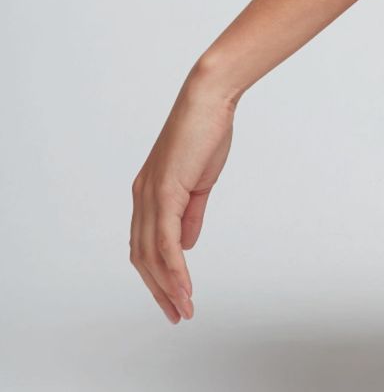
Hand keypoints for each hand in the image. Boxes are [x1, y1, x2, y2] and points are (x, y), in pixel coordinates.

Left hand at [130, 66, 236, 323]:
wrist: (208, 102)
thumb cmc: (206, 133)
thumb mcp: (199, 182)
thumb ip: (191, 214)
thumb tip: (186, 244)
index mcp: (150, 195)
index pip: (146, 245)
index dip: (158, 275)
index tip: (174, 298)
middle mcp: (143, 198)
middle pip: (143, 257)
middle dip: (159, 290)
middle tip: (177, 314)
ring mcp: (150, 196)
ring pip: (151, 255)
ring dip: (167, 286)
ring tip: (184, 308)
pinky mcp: (164, 192)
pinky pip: (165, 241)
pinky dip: (173, 268)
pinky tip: (184, 285)